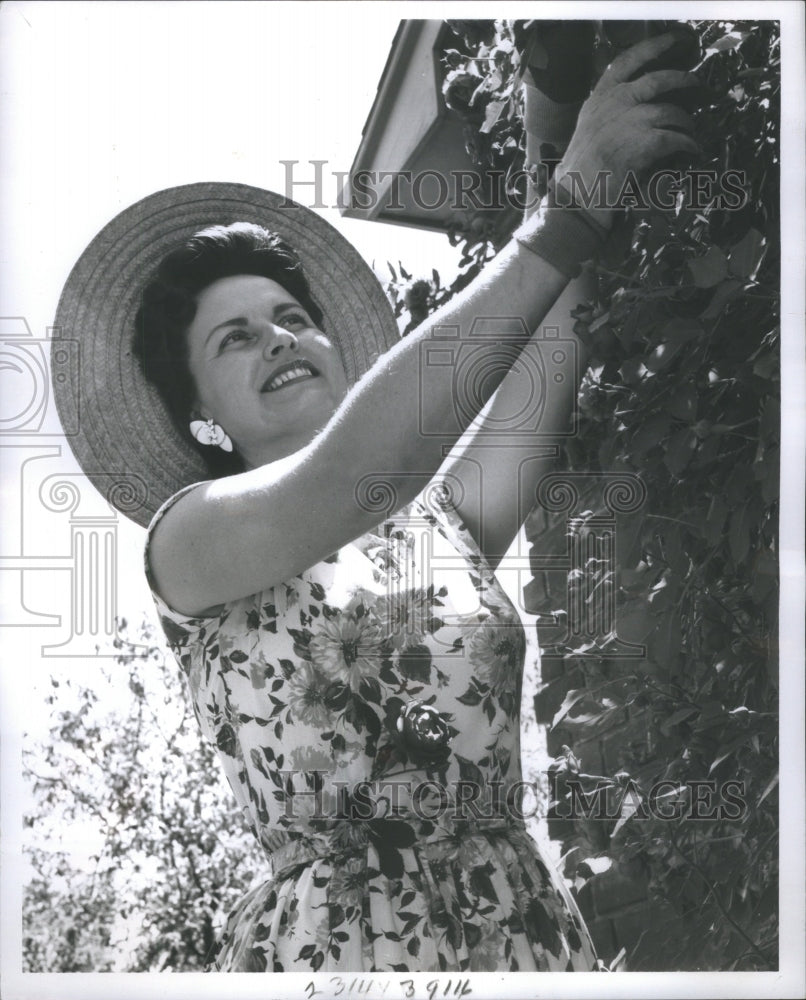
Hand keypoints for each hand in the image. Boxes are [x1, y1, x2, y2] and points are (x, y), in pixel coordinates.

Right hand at [554, 33, 699, 222]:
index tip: (674, 39)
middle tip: (697, 84)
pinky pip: (676, 138)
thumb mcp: (588, 129)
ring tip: (691, 131)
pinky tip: (692, 150)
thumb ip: (608, 110)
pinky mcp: (642, 144)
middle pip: (658, 79)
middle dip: (684, 80)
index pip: (627, 61)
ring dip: (687, 122)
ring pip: (671, 112)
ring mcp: (629, 123)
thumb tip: (639, 103)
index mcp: (599, 98)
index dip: (653, 46)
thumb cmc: (581, 170)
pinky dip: (688, 144)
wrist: (577, 198)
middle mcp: (614, 104)